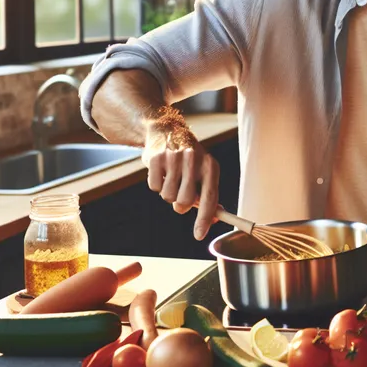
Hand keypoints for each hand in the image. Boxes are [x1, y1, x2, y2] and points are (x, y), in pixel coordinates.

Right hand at [141, 107, 219, 239]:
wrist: (168, 130)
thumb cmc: (190, 159)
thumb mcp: (205, 171)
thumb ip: (208, 195)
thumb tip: (213, 220)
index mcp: (211, 166)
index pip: (210, 198)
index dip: (204, 219)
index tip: (199, 235)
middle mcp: (194, 161)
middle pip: (184, 202)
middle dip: (180, 205)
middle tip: (179, 194)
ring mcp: (174, 158)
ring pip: (167, 197)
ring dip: (168, 193)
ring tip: (171, 178)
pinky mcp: (156, 158)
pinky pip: (154, 187)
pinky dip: (156, 184)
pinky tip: (161, 171)